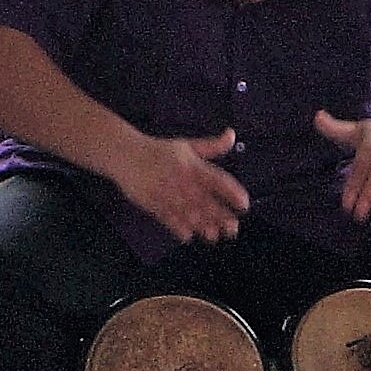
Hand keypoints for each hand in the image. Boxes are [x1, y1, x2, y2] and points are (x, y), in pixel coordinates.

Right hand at [113, 128, 249, 244]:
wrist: (126, 155)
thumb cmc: (158, 150)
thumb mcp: (187, 144)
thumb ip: (212, 145)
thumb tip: (232, 135)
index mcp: (192, 165)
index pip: (216, 179)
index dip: (231, 192)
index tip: (244, 203)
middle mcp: (181, 180)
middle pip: (204, 200)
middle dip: (219, 215)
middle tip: (233, 227)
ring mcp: (166, 194)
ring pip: (187, 212)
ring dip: (201, 225)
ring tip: (214, 235)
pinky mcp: (152, 203)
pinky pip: (166, 218)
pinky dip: (176, 227)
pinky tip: (188, 236)